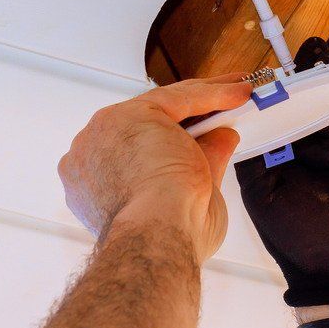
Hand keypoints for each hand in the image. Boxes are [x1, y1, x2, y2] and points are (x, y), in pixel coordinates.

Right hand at [59, 75, 250, 259]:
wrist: (157, 234)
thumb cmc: (166, 235)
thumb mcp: (189, 196)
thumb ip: (202, 161)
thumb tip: (222, 139)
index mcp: (94, 182)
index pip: (136, 149)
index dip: (173, 138)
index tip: (202, 133)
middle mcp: (92, 154)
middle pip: (146, 123)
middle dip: (188, 114)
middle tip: (223, 109)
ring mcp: (105, 133)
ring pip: (163, 106)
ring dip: (204, 98)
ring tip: (236, 94)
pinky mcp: (132, 115)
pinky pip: (178, 98)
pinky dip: (211, 94)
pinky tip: (236, 92)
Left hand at [236, 39, 328, 306]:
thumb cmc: (297, 239)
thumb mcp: (263, 193)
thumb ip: (252, 156)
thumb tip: (235, 120)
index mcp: (297, 150)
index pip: (293, 108)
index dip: (287, 87)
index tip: (277, 67)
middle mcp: (327, 147)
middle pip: (325, 101)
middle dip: (319, 76)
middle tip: (313, 52)